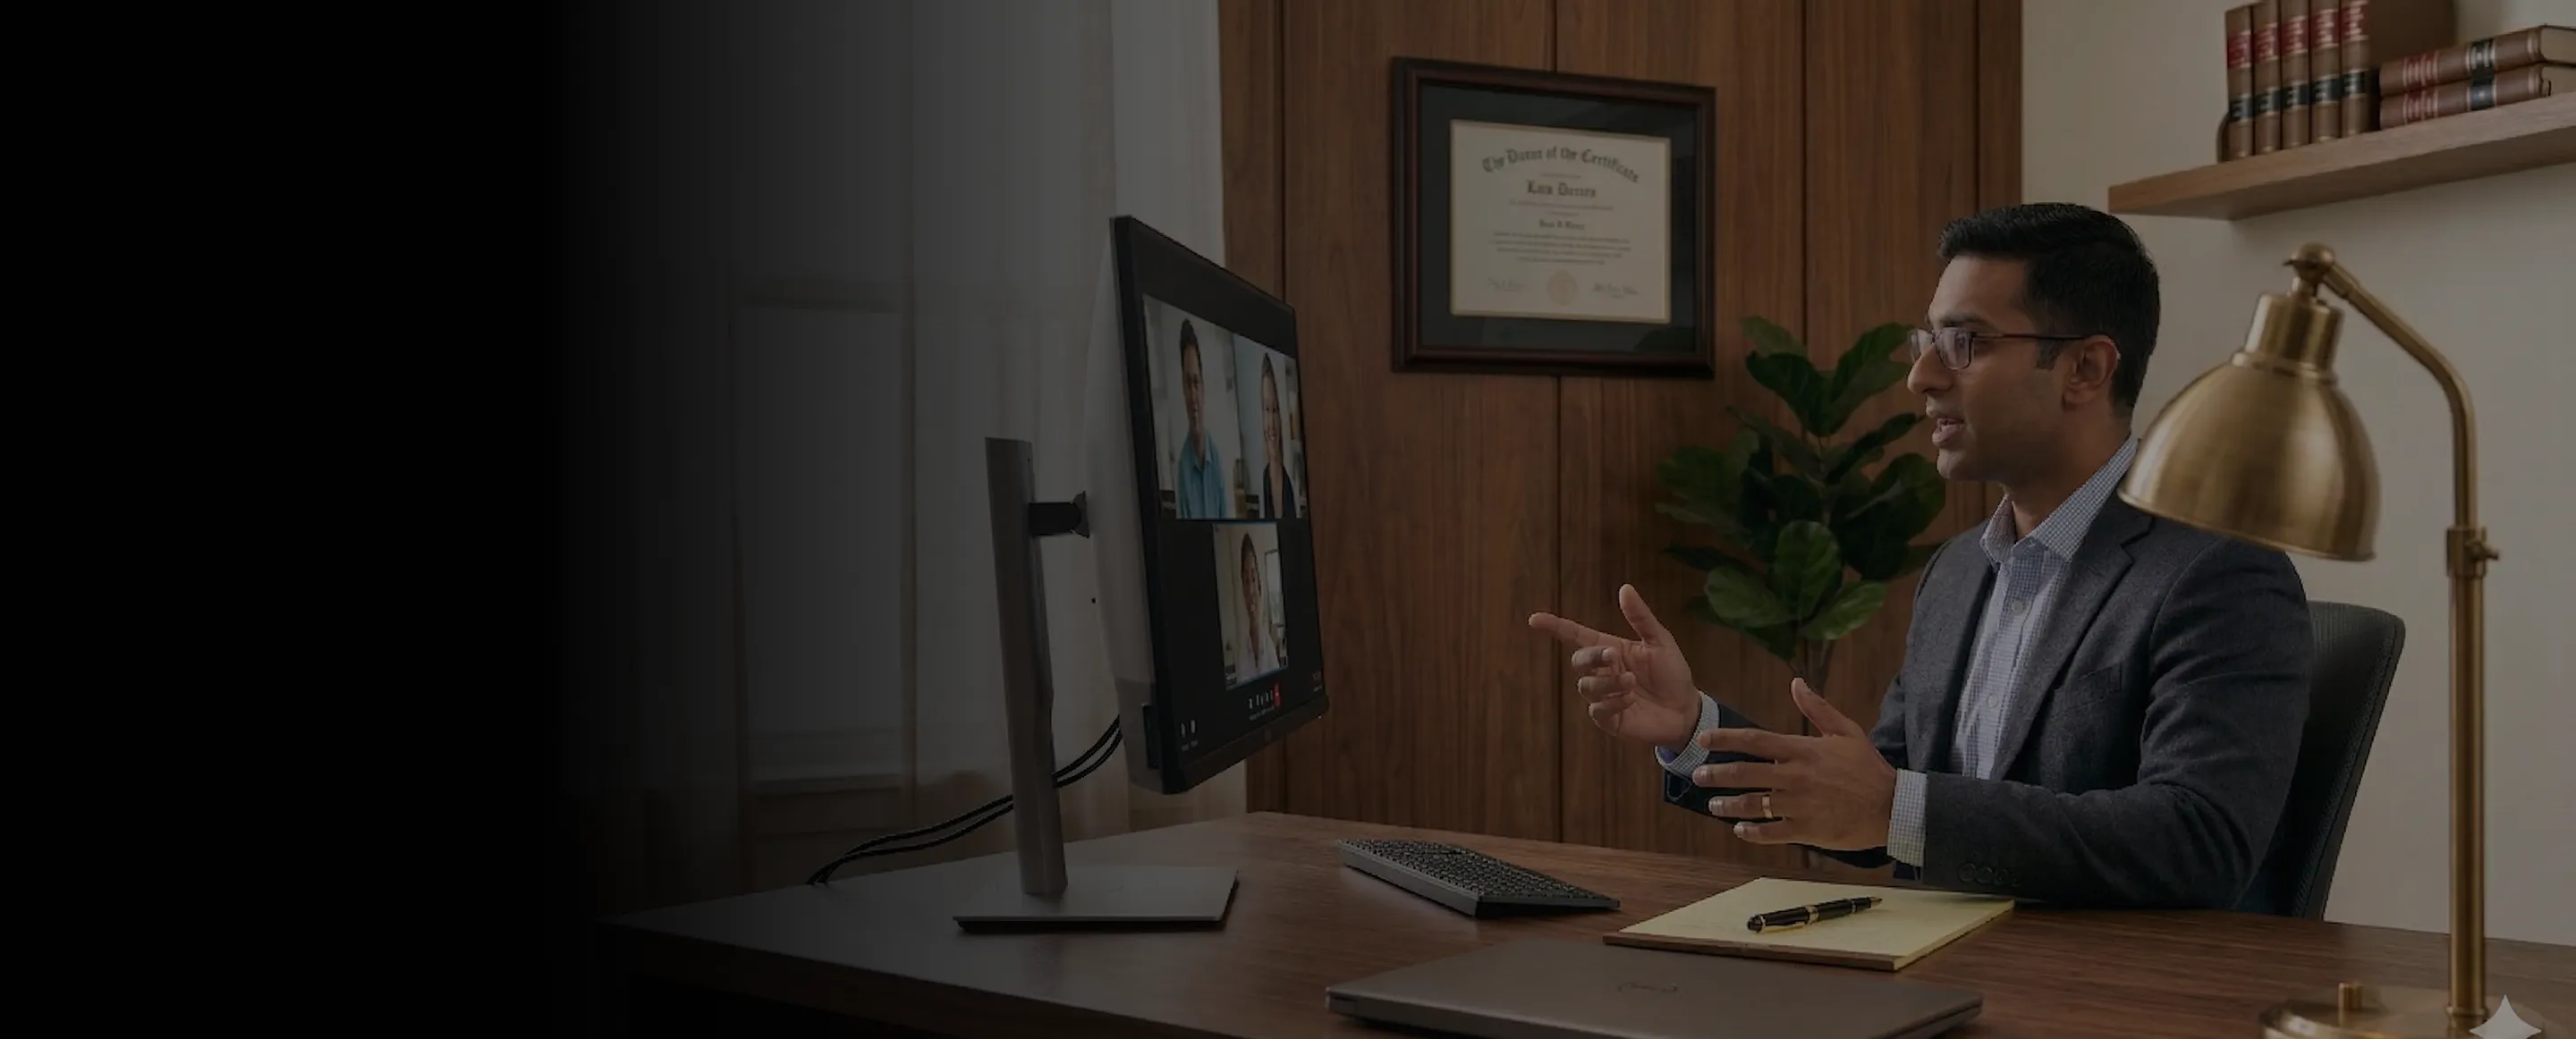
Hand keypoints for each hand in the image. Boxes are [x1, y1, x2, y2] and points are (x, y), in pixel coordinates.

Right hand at [1529, 584, 1699, 749]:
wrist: (1686, 710)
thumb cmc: (1672, 674)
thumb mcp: (1660, 642)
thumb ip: (1640, 618)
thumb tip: (1624, 588)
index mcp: (1611, 650)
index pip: (1576, 636)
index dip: (1556, 627)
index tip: (1535, 619)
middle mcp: (1603, 672)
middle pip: (1579, 661)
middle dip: (1592, 657)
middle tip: (1614, 656)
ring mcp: (1603, 697)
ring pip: (1586, 686)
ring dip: (1608, 681)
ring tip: (1631, 681)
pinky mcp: (1609, 719)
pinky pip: (1597, 709)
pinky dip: (1613, 701)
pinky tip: (1631, 699)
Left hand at [1690, 679, 1895, 851]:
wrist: (1893, 806)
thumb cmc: (1868, 768)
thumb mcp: (1847, 731)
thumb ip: (1818, 708)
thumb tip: (1796, 682)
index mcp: (1803, 750)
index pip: (1755, 741)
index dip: (1725, 739)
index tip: (1704, 740)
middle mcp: (1795, 776)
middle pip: (1745, 773)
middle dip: (1716, 774)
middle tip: (1698, 776)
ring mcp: (1799, 805)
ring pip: (1753, 804)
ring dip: (1729, 805)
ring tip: (1713, 806)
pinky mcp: (1806, 830)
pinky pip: (1771, 832)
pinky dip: (1752, 832)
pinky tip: (1740, 830)